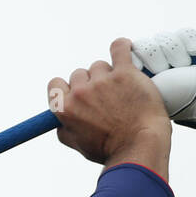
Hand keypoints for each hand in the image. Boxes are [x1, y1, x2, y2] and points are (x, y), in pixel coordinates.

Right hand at [47, 37, 170, 169]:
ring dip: (109, 74)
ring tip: (122, 89)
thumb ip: (65, 130)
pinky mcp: (125, 73)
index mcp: (65, 109)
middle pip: (80, 74)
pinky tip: (124, 49)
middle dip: (91, 83)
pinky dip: (121, 47)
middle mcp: (81, 92)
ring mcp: (103, 81)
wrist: (140, 145)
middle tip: (107, 98)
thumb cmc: (110, 149)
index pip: (55, 84)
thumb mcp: (79, 146)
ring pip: (99, 66)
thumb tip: (59, 123)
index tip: (78, 92)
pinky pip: (119, 49)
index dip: (67, 88)